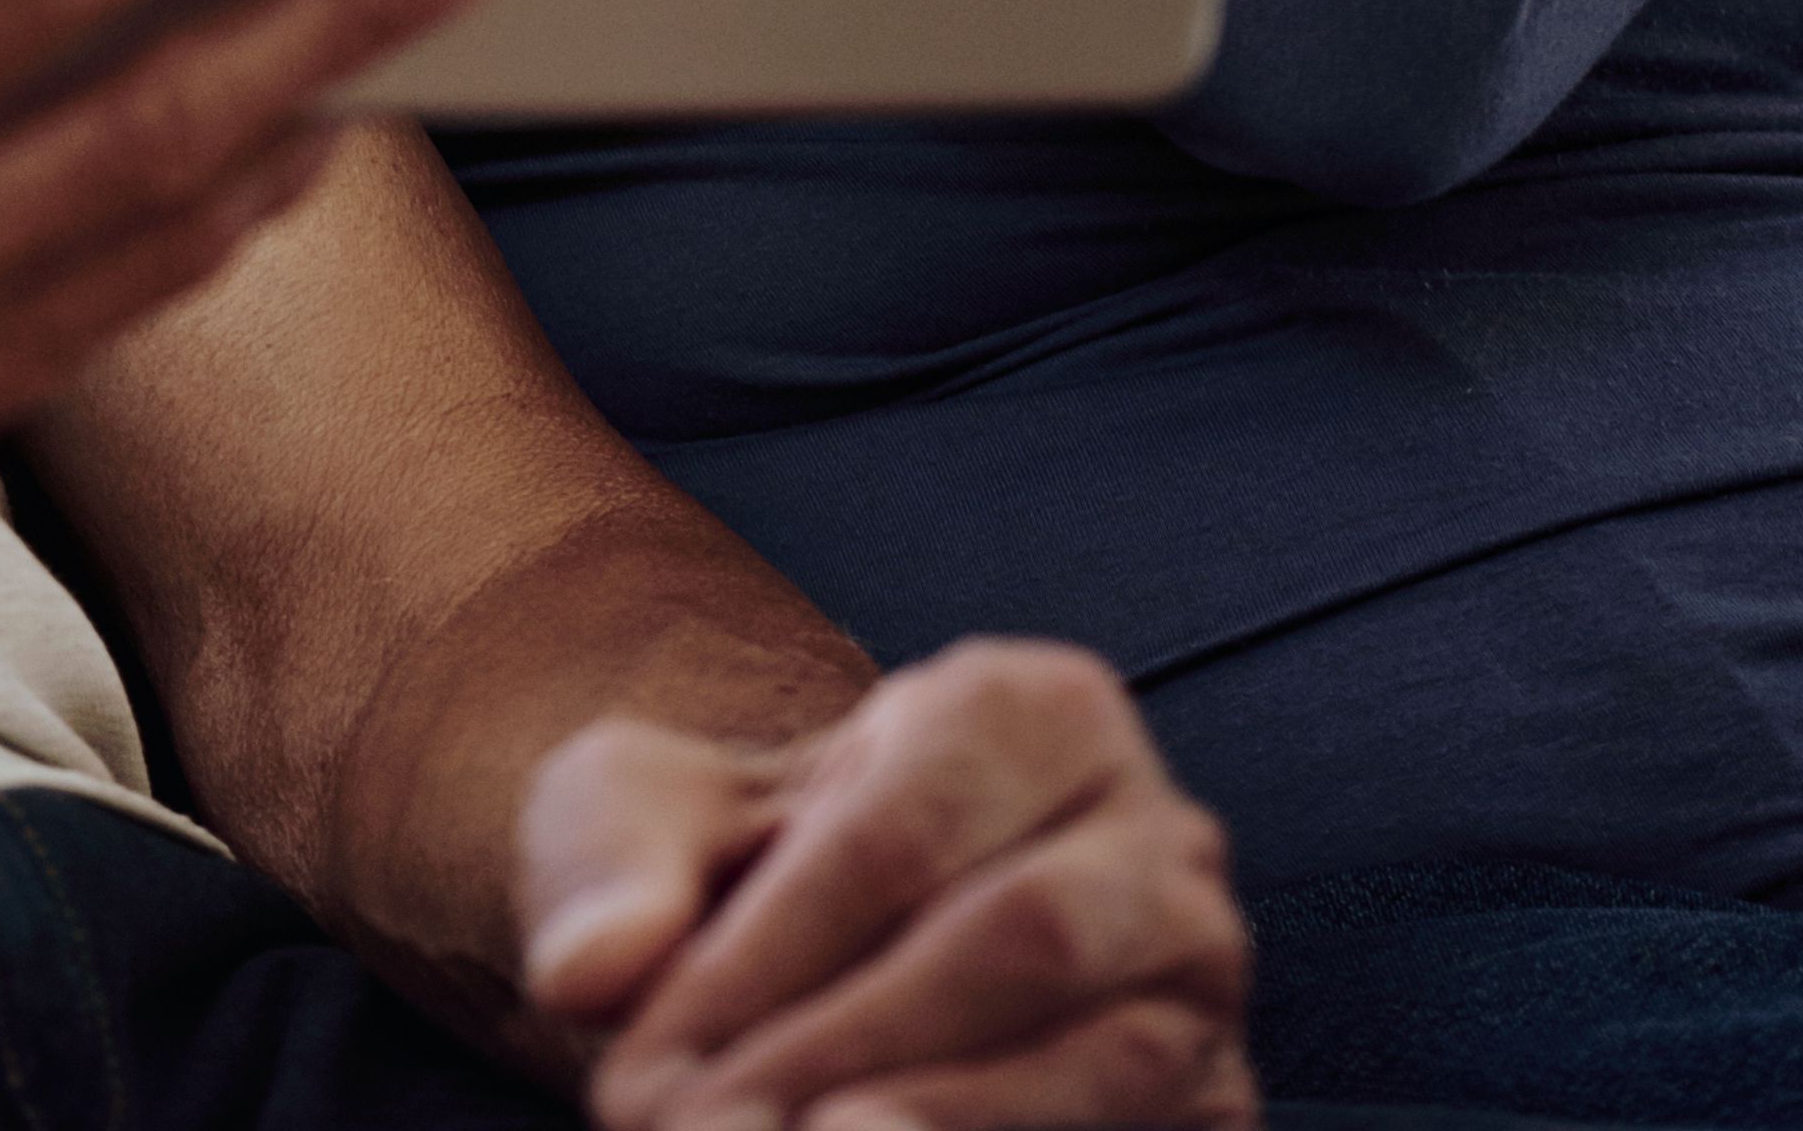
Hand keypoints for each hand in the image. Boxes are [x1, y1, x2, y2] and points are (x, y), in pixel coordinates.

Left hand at [519, 644, 1253, 1130]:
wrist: (808, 961)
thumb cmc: (730, 863)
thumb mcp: (638, 817)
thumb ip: (608, 871)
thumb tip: (591, 968)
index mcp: (1033, 712)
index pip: (897, 832)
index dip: (766, 960)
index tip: (642, 1069)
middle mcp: (1151, 836)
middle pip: (1012, 942)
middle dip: (837, 1054)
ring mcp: (1198, 981)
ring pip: (1101, 1065)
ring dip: (934, 1126)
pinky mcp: (1211, 1105)